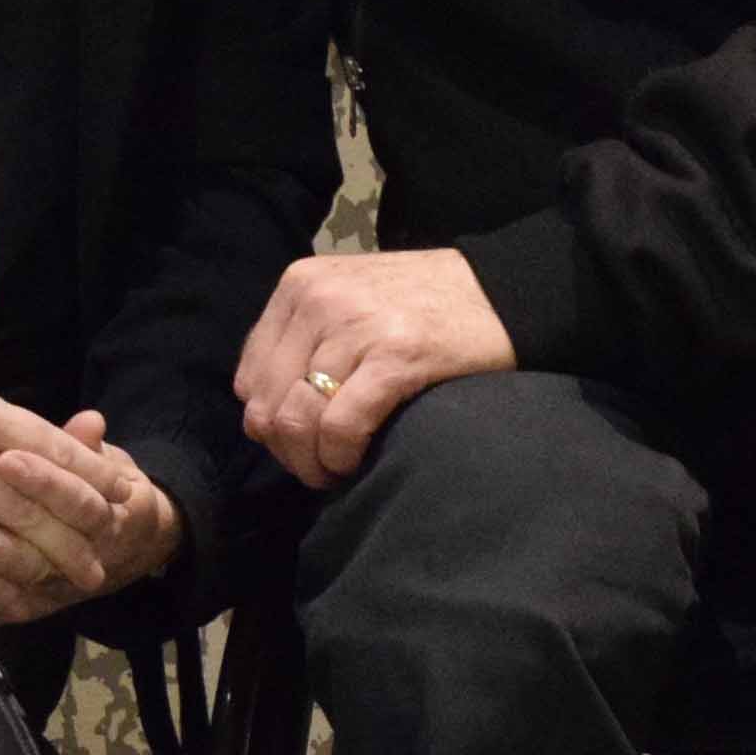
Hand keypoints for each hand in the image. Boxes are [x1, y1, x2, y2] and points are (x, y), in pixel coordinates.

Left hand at [0, 409, 184, 626]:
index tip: (7, 458)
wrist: (121, 550)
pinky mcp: (19, 607)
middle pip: (35, 557)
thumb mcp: (103, 465)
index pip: (78, 507)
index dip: (45, 483)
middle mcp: (79, 568)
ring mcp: (47, 591)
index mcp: (109, 524)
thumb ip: (85, 448)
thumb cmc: (98, 490)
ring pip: (8, 584)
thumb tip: (91, 421)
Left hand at [236, 247, 517, 487]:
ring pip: (298, 422)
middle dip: (289, 451)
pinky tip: (356, 463)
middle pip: (267, 406)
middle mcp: (320, 300)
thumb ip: (301, 341)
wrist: (506, 290)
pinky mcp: (394, 358)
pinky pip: (340, 428)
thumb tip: (260, 415)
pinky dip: (341, 458)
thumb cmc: (427, 304)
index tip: (304, 441)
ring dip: (313, 462)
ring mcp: (355, 327)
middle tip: (320, 467)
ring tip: (336, 470)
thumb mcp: (348, 299)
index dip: (272, 424)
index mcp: (300, 285)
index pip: (249, 380)